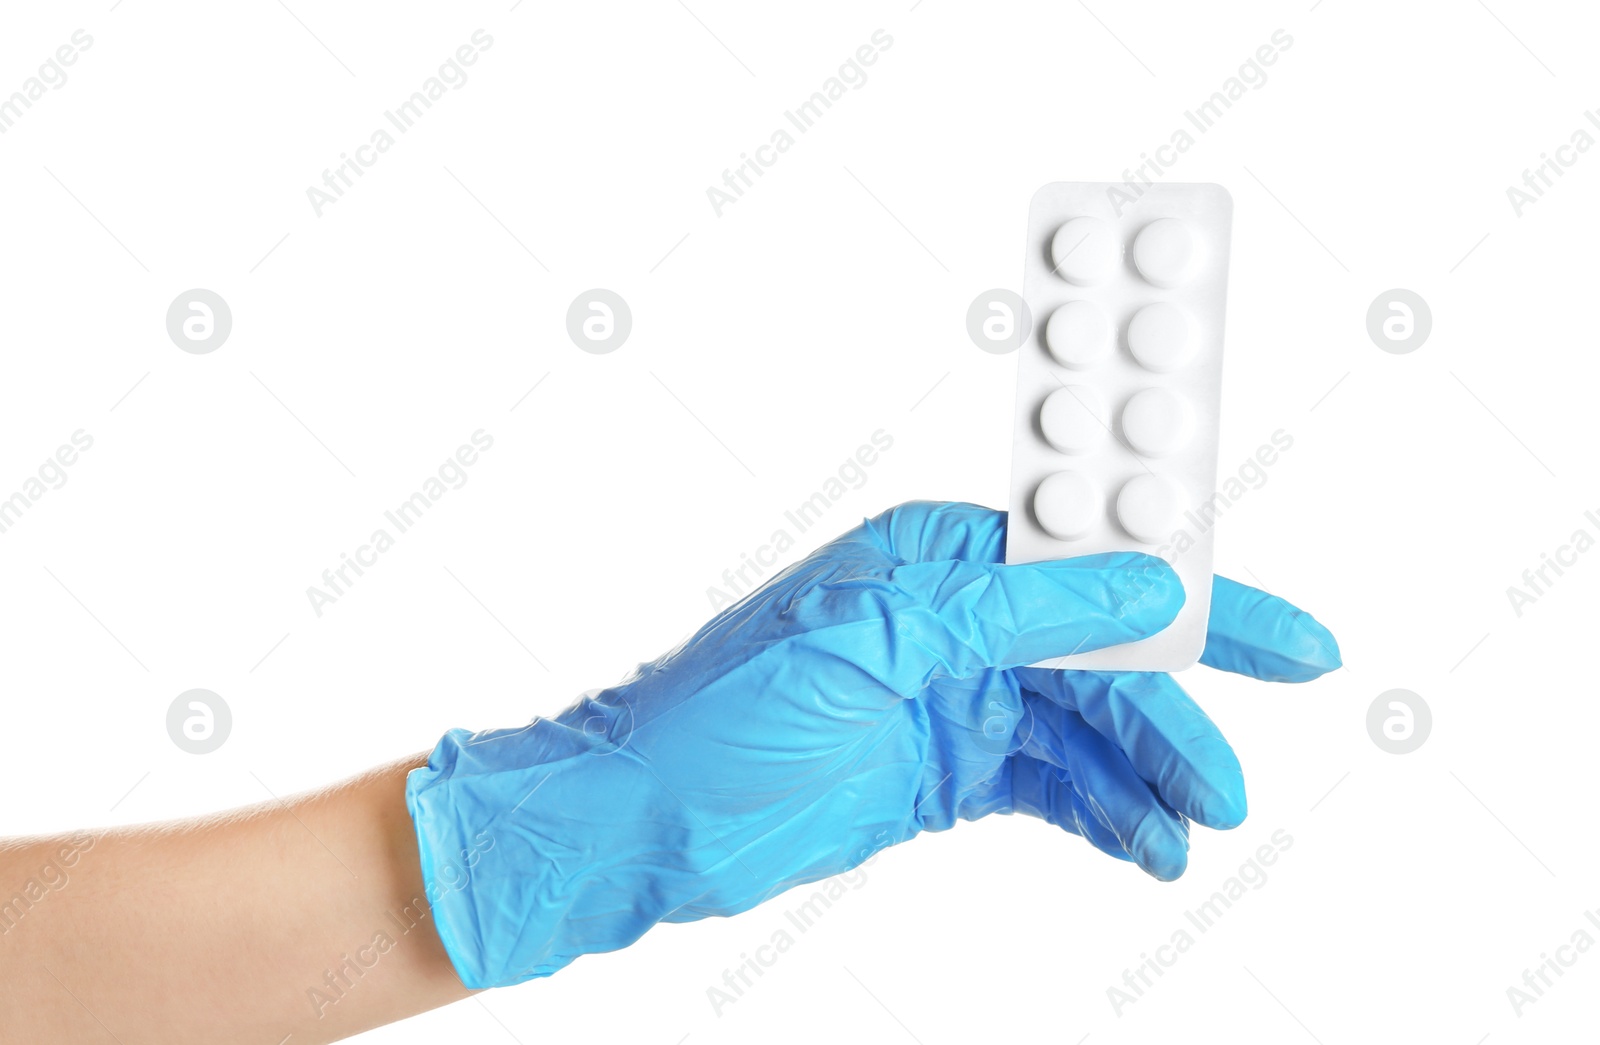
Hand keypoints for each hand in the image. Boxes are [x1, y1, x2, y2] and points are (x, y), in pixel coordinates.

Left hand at [406, 501, 1338, 987]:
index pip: (1096, 563)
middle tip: (1235, 775)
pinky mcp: (948, 768)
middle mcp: (959, 619)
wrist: (642, 821)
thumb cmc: (722, 714)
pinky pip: (1051, 783)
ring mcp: (957, 696)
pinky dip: (1100, 812)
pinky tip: (1139, 844)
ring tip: (1186, 829)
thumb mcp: (875, 647)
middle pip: (1108, 655)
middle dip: (1178, 713)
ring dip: (1143, 779)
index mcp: (941, 559)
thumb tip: (1142, 588)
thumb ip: (1017, 616)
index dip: (1196, 595)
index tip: (1284, 637)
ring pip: (1088, 730)